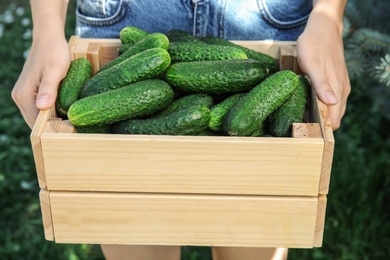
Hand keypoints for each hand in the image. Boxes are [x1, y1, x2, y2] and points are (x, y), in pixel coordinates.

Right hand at [12, 34, 70, 128]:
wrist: (49, 38)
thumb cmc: (54, 53)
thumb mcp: (54, 71)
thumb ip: (48, 89)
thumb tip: (42, 107)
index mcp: (24, 95)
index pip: (36, 121)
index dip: (52, 128)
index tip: (69, 127)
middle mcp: (20, 97)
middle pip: (35, 121)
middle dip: (50, 126)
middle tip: (71, 126)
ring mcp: (23, 95)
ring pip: (37, 116)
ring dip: (50, 120)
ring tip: (68, 119)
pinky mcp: (30, 92)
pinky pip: (38, 108)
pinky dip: (49, 112)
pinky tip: (61, 111)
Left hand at [296, 8, 350, 129]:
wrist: (323, 27)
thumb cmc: (314, 44)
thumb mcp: (312, 64)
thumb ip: (321, 84)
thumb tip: (331, 104)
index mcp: (337, 89)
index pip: (334, 120)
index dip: (321, 129)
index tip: (304, 130)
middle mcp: (341, 91)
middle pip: (334, 118)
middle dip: (318, 125)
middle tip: (298, 123)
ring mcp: (340, 86)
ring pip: (332, 109)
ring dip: (319, 115)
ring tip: (300, 115)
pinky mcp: (336, 82)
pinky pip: (330, 100)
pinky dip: (320, 105)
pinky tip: (306, 103)